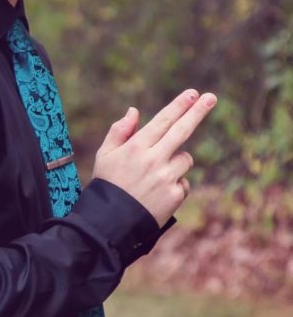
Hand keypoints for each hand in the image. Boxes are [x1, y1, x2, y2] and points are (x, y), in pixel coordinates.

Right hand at [92, 89, 216, 226]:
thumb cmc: (107, 186)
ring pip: (185, 159)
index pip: (163, 121)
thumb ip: (119, 131)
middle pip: (182, 130)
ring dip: (177, 162)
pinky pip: (184, 182)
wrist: (110, 223)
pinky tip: (158, 194)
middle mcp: (153, 159)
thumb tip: (134, 111)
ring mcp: (166, 177)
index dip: (179, 105)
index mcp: (136, 147)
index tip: (192, 93)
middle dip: (197, 111)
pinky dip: (175, 185)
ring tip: (156, 177)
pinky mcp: (174, 195)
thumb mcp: (105, 156)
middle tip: (211, 97)